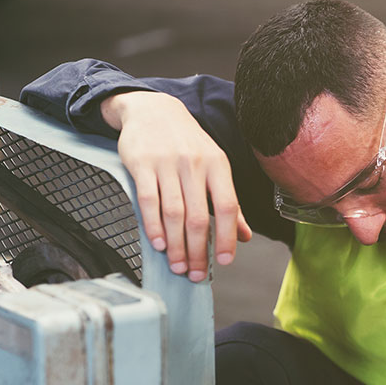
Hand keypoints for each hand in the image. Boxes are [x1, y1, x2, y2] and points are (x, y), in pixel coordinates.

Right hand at [101, 91, 251, 280]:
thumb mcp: (215, 166)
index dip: (227, 236)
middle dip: (199, 250)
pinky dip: (153, 226)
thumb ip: (229, 202)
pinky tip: (158, 244)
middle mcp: (195, 164)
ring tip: (178, 266)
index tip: (225, 261)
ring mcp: (167, 164)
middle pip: (199, 216)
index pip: (228, 206)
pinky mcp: (141, 164)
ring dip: (176, 245)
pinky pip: (148, 201)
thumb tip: (244, 236)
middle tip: (196, 274)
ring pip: (174, 213)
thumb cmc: (188, 144)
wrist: (154, 110)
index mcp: (219, 166)